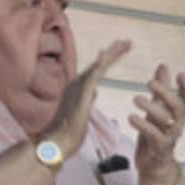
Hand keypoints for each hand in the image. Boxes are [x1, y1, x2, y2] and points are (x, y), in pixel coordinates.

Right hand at [42, 39, 130, 156]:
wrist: (56, 143)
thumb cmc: (68, 134)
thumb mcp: (83, 114)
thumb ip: (88, 100)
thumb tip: (95, 92)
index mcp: (79, 89)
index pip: (97, 70)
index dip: (109, 59)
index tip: (120, 50)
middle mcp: (77, 84)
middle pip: (98, 64)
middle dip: (113, 52)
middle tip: (127, 41)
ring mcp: (78, 87)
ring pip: (98, 65)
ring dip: (112, 54)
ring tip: (125, 43)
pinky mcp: (80, 93)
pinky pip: (92, 75)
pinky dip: (101, 63)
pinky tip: (109, 54)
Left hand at [130, 64, 184, 184]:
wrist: (154, 165)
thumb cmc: (156, 135)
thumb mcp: (157, 109)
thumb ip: (161, 89)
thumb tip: (164, 66)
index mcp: (177, 115)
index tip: (181, 74)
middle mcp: (177, 125)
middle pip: (177, 107)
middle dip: (165, 93)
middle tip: (150, 82)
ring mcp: (169, 137)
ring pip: (165, 120)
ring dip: (151, 107)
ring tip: (136, 98)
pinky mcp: (159, 147)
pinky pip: (153, 135)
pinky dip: (142, 125)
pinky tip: (132, 117)